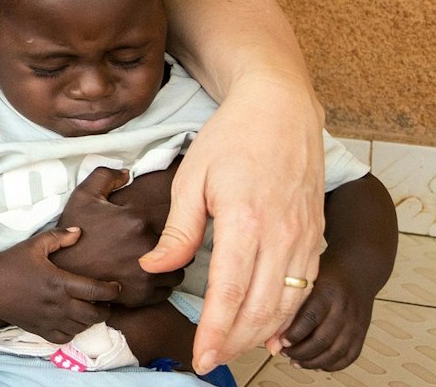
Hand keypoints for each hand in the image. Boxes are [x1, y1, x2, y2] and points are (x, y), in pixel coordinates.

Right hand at [0, 226, 119, 342]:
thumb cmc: (11, 263)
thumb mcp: (34, 245)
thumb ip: (58, 237)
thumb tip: (80, 231)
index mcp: (60, 282)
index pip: (97, 291)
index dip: (112, 291)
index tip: (116, 287)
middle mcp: (59, 304)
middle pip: (94, 314)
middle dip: (105, 309)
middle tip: (106, 302)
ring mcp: (50, 319)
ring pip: (82, 327)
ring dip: (90, 321)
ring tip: (90, 311)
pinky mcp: (40, 329)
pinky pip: (65, 337)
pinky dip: (73, 332)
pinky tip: (71, 323)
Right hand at [54, 165, 182, 306]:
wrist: (62, 270)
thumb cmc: (75, 233)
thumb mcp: (84, 196)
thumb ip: (106, 176)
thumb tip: (128, 173)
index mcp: (138, 221)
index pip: (176, 220)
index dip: (166, 224)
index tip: (152, 227)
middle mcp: (149, 248)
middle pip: (181, 248)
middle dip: (172, 247)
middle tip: (151, 246)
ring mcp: (147, 274)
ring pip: (176, 273)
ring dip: (168, 269)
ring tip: (148, 263)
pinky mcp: (143, 296)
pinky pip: (166, 291)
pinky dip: (158, 287)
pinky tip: (141, 278)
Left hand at [140, 76, 325, 373]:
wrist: (281, 110)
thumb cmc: (231, 138)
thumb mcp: (192, 176)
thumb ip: (178, 229)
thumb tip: (154, 268)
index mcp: (245, 220)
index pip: (230, 290)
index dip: (216, 329)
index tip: (201, 355)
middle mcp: (281, 234)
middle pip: (261, 306)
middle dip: (235, 341)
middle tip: (210, 360)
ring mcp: (303, 237)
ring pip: (287, 303)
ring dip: (261, 333)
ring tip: (232, 349)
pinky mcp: (314, 236)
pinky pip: (304, 287)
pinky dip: (288, 314)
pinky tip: (270, 330)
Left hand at [275, 257, 373, 371]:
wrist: (358, 269)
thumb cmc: (327, 274)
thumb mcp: (305, 280)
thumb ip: (289, 305)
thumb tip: (271, 337)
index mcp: (327, 292)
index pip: (310, 318)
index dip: (294, 334)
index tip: (280, 342)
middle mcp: (344, 309)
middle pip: (323, 340)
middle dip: (300, 352)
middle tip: (284, 352)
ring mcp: (356, 323)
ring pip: (336, 352)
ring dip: (313, 362)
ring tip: (296, 360)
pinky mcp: (362, 333)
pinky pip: (349, 357)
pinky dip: (332, 365)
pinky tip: (316, 364)